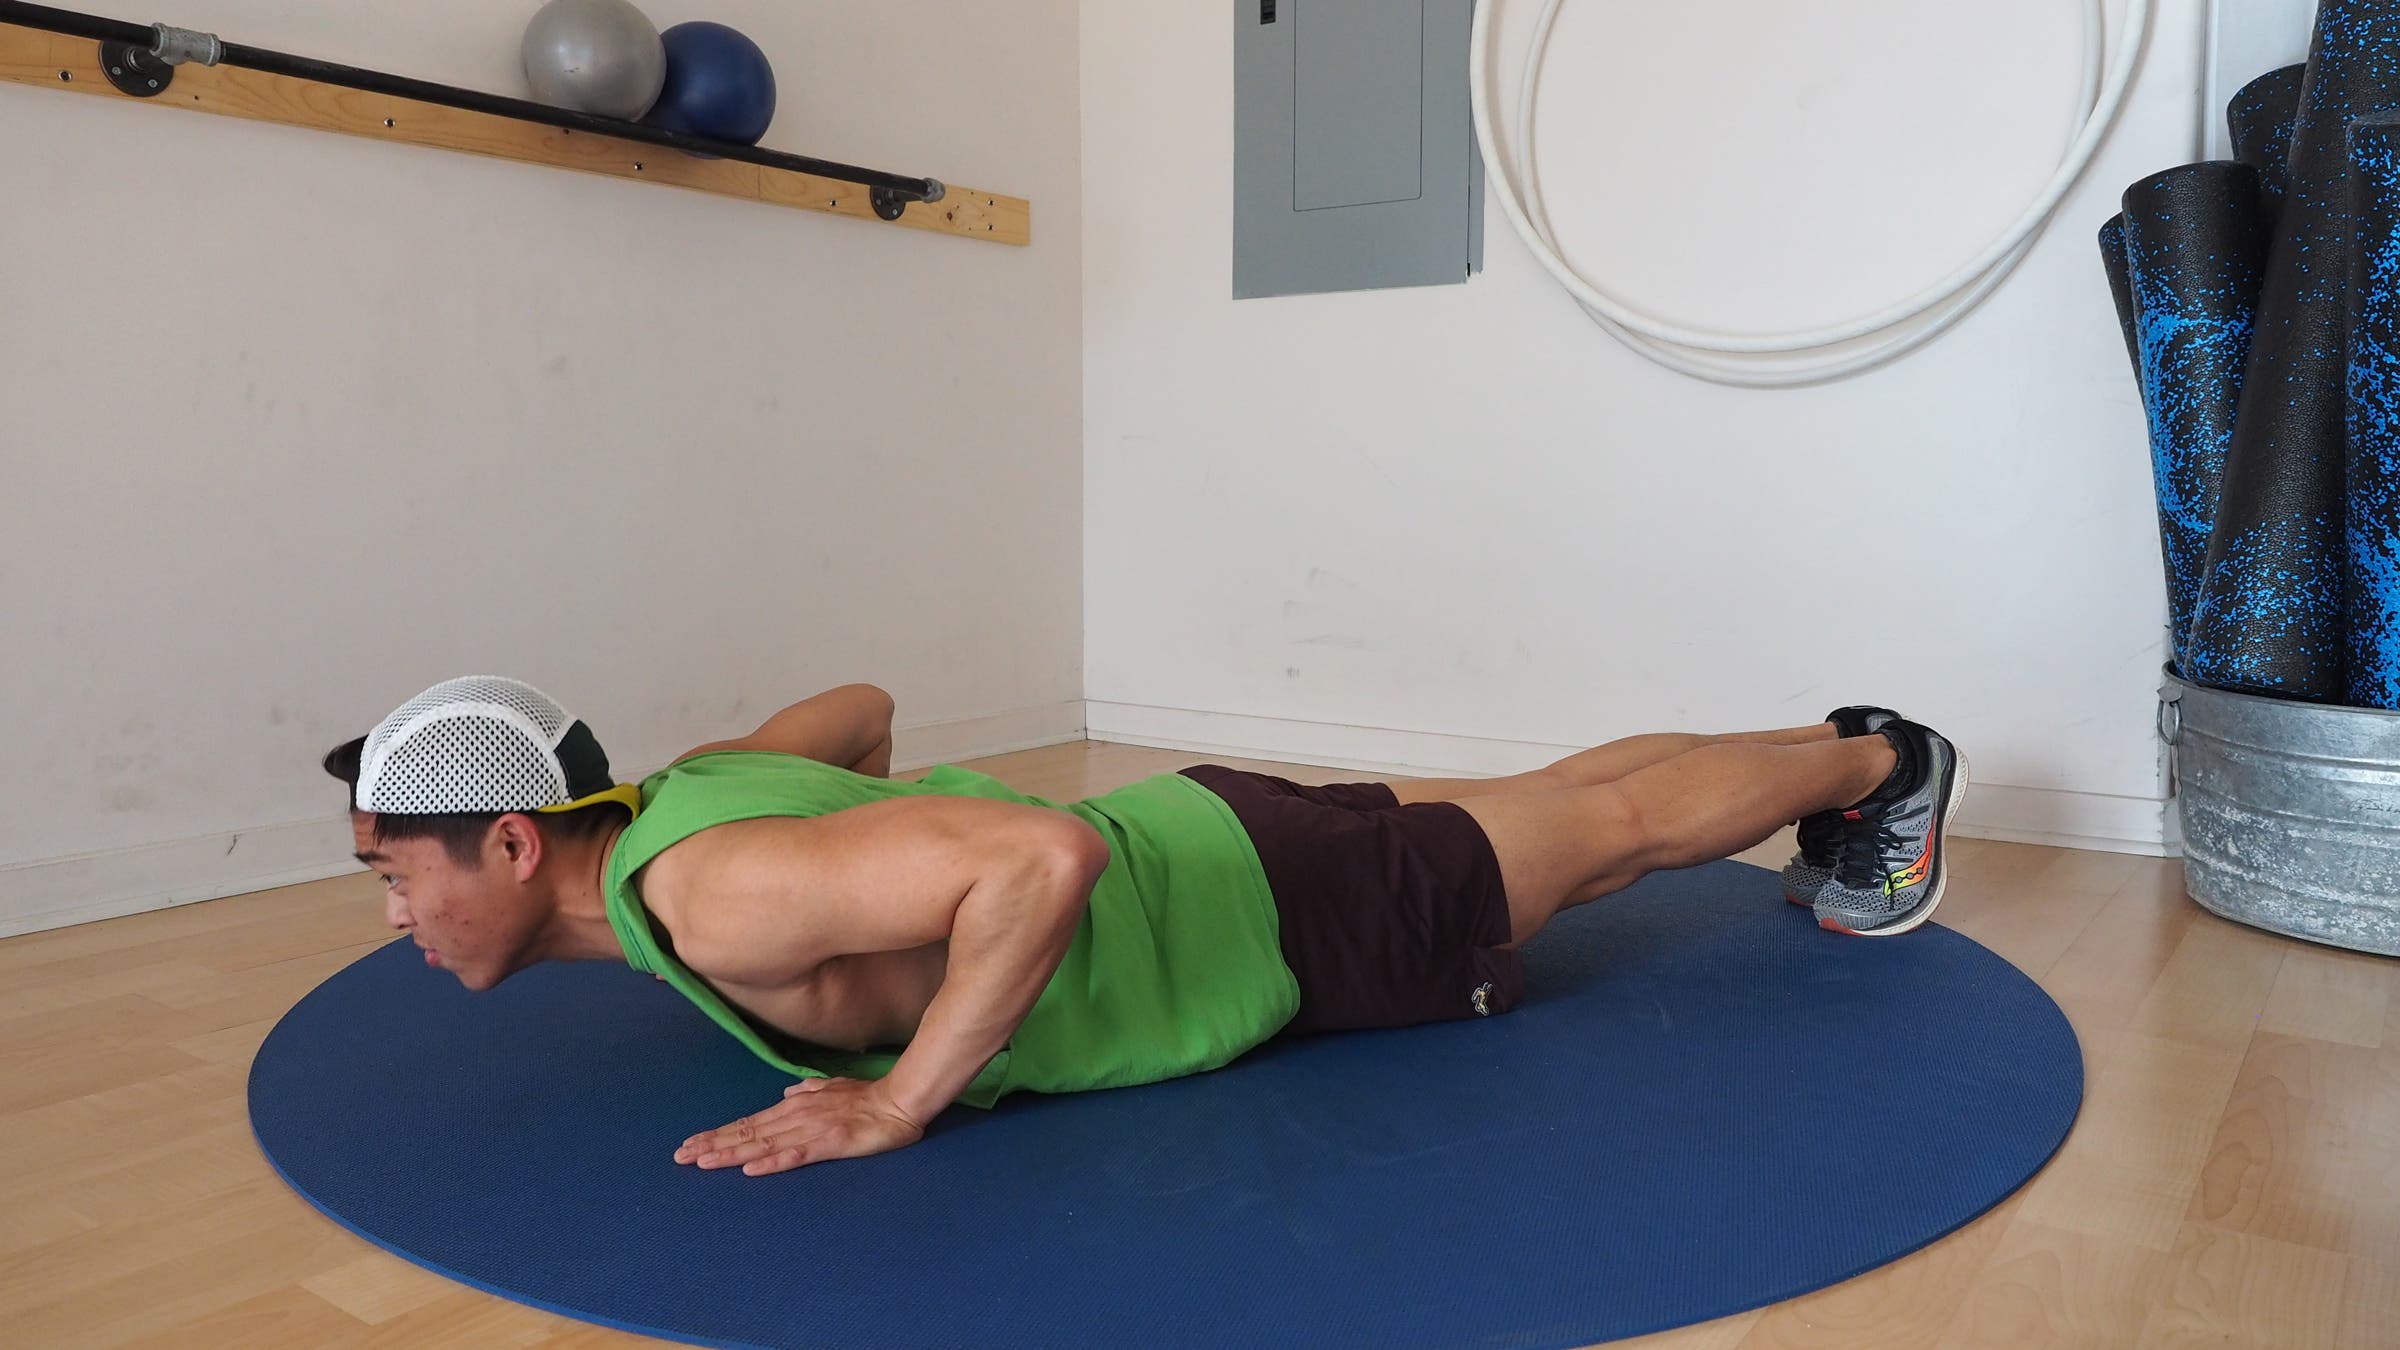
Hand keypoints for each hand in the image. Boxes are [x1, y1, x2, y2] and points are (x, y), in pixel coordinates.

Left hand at [673, 1077, 926, 1176]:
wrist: (901, 1100)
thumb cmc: (869, 1097)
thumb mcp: (834, 1089)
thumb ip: (810, 1091)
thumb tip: (788, 1093)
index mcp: (795, 1107)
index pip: (749, 1122)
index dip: (719, 1133)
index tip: (692, 1143)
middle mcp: (796, 1116)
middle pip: (748, 1133)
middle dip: (712, 1144)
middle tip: (680, 1157)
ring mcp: (811, 1130)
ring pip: (764, 1143)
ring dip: (732, 1153)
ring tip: (703, 1162)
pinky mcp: (830, 1144)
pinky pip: (797, 1155)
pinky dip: (772, 1161)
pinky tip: (751, 1169)